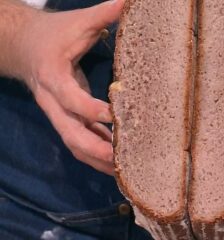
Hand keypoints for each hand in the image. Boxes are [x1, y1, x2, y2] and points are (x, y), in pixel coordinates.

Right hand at [15, 0, 124, 174]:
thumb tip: (130, 2)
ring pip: (75, 144)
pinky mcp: (66, 117)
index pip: (73, 100)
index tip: (117, 116)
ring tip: (123, 172)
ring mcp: (58, 114)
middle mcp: (54, 103)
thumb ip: (103, 14)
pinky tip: (116, 161)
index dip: (93, 111)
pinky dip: (96, 153)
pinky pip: (79, 140)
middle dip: (96, 150)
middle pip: (70, 134)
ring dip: (97, 159)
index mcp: (54, 79)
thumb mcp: (77, 23)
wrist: (26, 47)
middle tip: (122, 161)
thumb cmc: (53, 35)